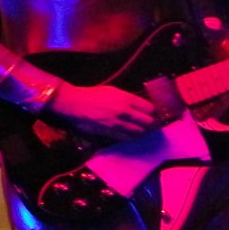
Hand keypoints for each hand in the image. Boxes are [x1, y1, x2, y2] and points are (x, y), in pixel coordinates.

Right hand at [46, 82, 160, 140]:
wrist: (73, 104)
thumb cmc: (92, 95)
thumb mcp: (113, 91)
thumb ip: (129, 99)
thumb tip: (141, 106)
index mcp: (126, 99)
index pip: (150, 108)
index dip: (154, 113)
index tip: (155, 114)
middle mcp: (125, 112)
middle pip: (148, 122)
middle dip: (154, 125)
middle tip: (155, 126)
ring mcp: (117, 124)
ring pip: (139, 132)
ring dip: (144, 133)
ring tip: (145, 131)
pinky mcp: (109, 133)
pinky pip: (126, 138)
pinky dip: (132, 137)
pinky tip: (133, 135)